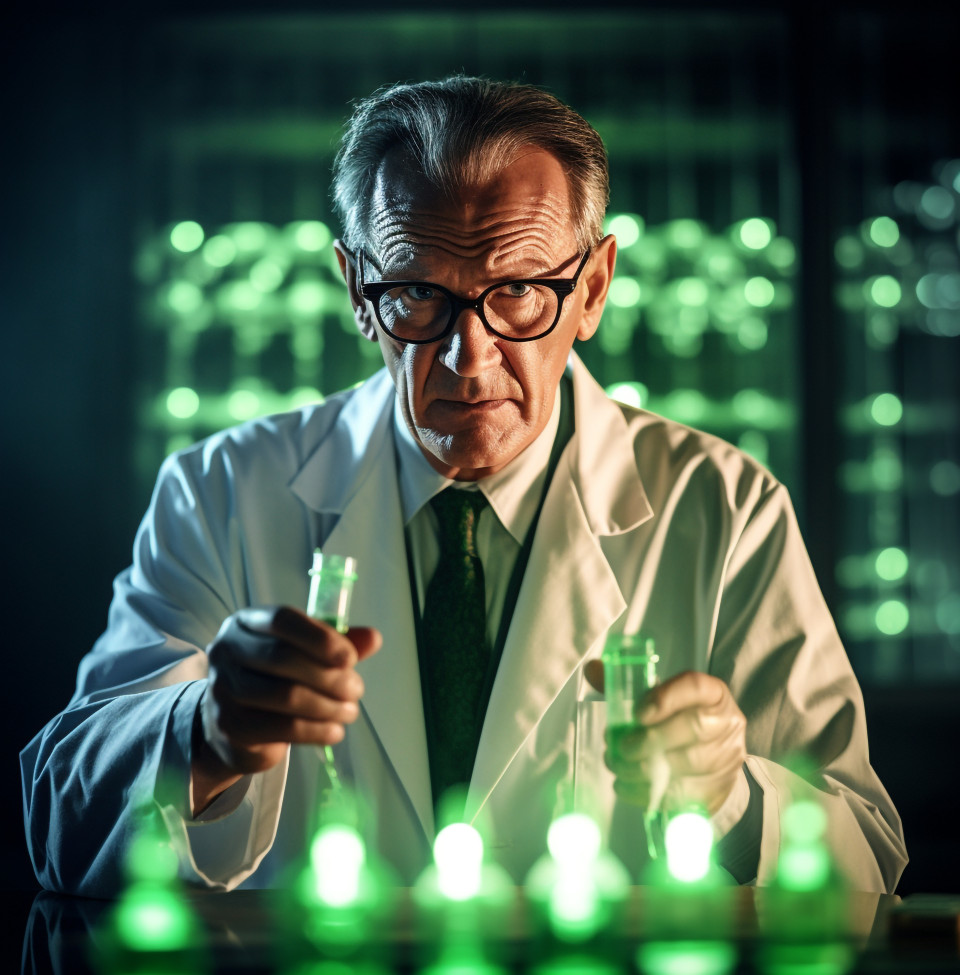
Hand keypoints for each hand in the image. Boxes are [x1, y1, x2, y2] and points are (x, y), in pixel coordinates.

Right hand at [193, 606, 380, 810]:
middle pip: (284, 658)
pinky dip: (317, 731)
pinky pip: (283, 728)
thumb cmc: (273, 679)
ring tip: (350, 711)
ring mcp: (222, 689)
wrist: (232, 727)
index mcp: (244, 623)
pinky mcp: (229, 726)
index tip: (351, 658)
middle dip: (330, 676)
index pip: (282, 619)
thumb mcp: (303, 654)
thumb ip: (336, 644)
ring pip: (286, 695)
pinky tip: (335, 731)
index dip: (320, 637)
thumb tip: (374, 638)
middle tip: (357, 690)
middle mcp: (226, 651)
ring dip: (329, 706)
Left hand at [584, 664, 745, 815]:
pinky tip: (627, 786)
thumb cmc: (678, 722)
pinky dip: (649, 792)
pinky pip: (684, 794)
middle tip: (621, 748)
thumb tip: (592, 669)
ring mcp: (726, 757)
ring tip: (619, 767)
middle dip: (650, 739)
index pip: (695, 686)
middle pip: (693, 727)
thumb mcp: (660, 699)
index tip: (637, 714)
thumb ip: (627, 685)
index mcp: (712, 693)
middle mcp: (726, 721)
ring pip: (688, 764)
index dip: (665, 698)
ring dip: (645, 768)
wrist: (714, 760)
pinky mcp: (718, 788)